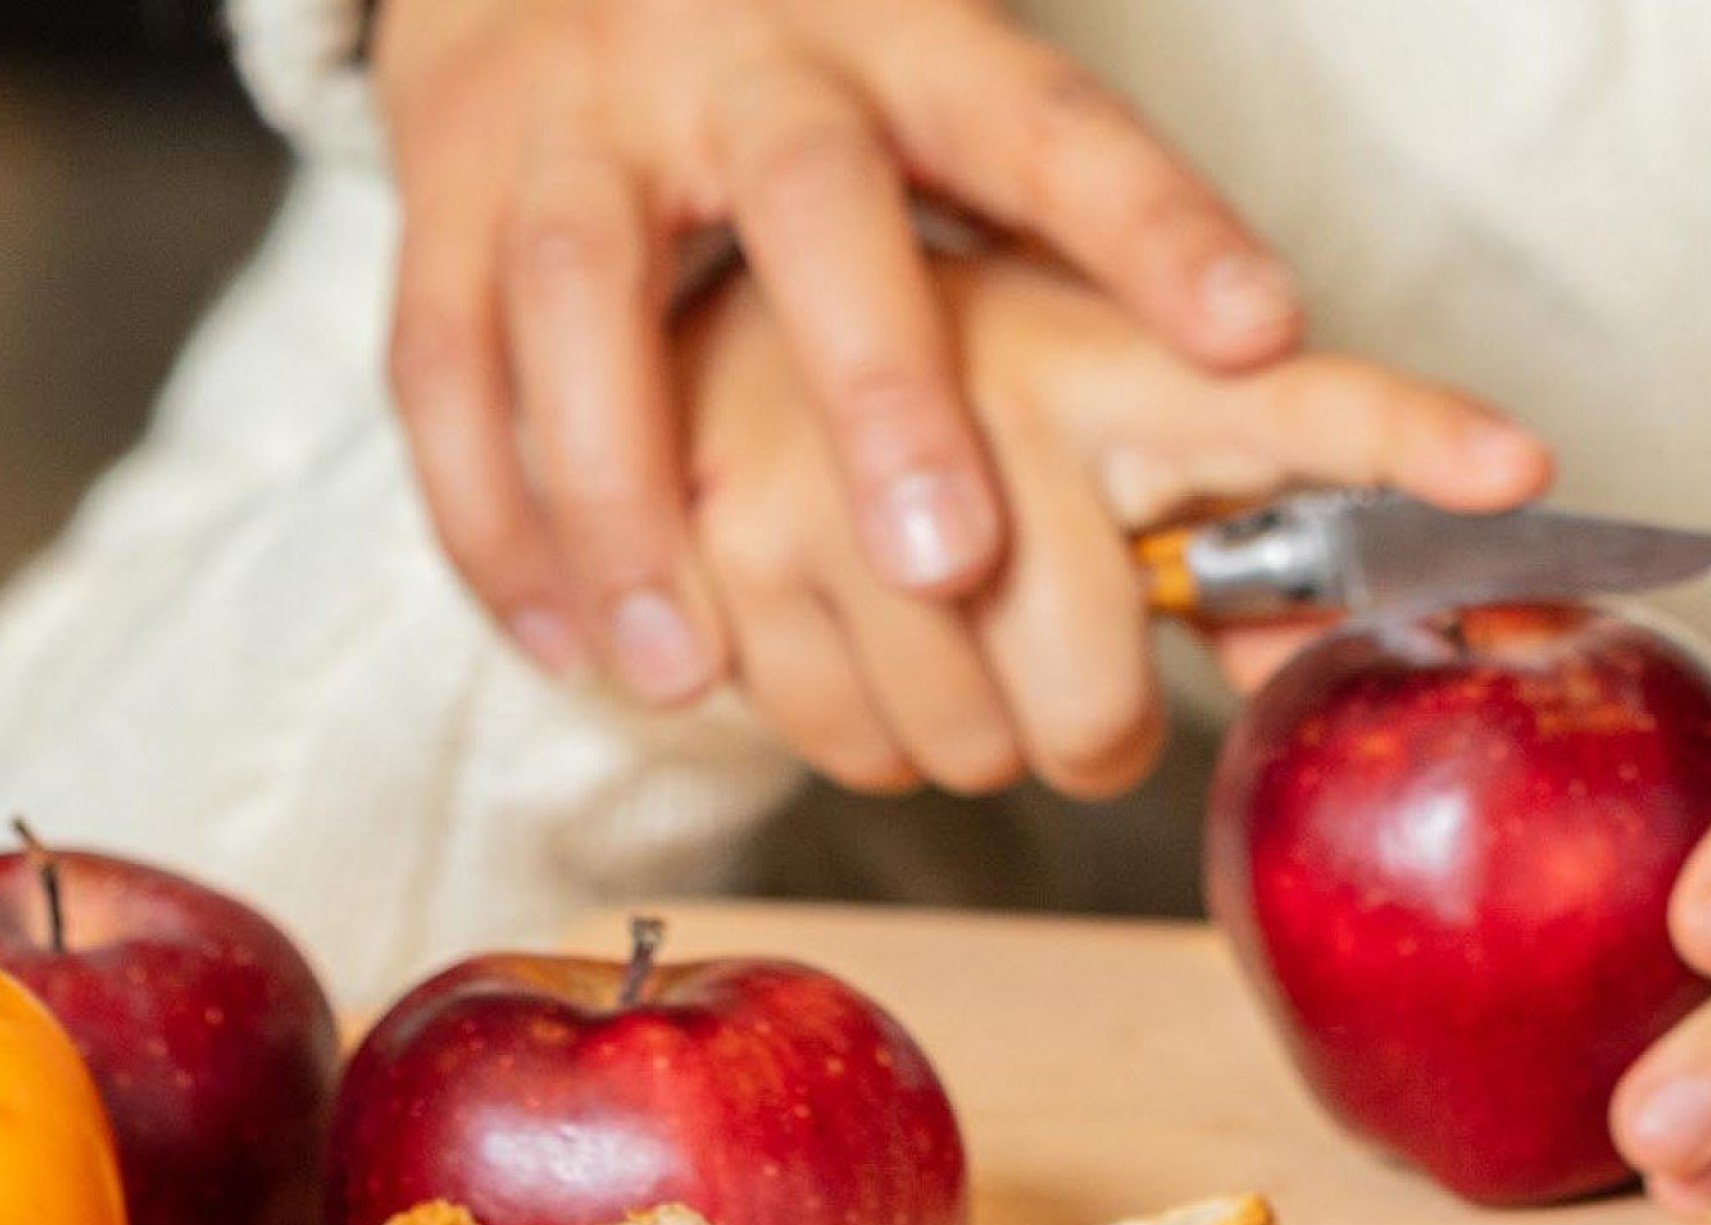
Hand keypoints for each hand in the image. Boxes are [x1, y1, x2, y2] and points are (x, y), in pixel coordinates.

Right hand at [372, 0, 1360, 699]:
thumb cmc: (798, 57)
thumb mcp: (937, 99)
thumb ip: (1074, 261)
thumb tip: (1273, 411)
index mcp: (902, 31)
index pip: (1045, 125)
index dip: (1151, 230)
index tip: (1265, 338)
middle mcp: (738, 62)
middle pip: (811, 209)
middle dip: (878, 388)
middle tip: (951, 563)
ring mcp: (568, 121)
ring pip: (576, 304)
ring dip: (625, 504)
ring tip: (687, 674)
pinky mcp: (437, 190)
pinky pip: (444, 371)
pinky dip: (497, 523)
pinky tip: (569, 648)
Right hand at [678, 254, 1547, 794]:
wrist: (700, 322)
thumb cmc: (944, 386)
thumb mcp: (1094, 424)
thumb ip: (1217, 544)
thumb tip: (1309, 663)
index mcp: (1115, 354)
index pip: (1293, 401)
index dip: (1408, 439)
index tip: (1519, 469)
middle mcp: (987, 396)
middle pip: (1092, 698)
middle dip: (1088, 719)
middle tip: (1049, 646)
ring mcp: (843, 477)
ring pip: (972, 750)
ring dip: (975, 729)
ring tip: (936, 616)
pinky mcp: (728, 555)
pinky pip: (853, 757)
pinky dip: (868, 734)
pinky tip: (853, 632)